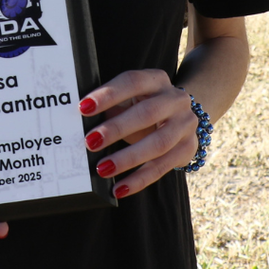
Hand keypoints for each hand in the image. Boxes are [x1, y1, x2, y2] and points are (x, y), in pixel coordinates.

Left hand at [79, 69, 197, 198]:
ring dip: (127, 158)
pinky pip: (162, 167)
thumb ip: (112, 106)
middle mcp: (175, 99)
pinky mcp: (187, 149)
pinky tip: (119, 189)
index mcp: (157, 80)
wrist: (182, 117)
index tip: (84, 107)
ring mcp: (185, 124)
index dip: (108, 94)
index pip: (132, 81)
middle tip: (90, 141)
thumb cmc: (146, 106)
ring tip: (102, 168)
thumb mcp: (133, 99)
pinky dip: (139, 180)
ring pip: (157, 144)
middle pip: (146, 113)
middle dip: (117, 128)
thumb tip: (81, 120)